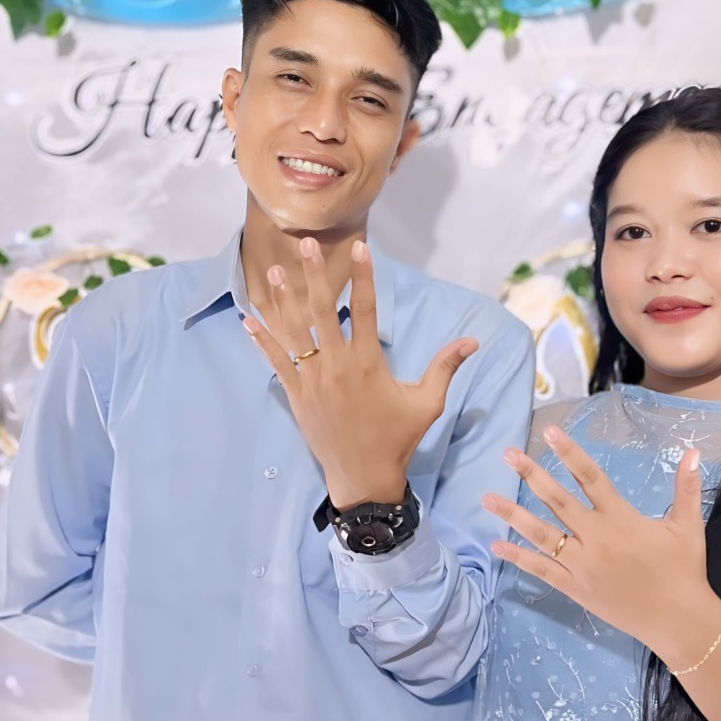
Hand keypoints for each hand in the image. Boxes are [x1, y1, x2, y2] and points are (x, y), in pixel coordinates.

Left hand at [243, 238, 477, 507]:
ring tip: (274, 271)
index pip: (367, 308)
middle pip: (323, 310)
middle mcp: (337, 365)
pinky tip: (248, 320)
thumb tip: (472, 341)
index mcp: (369, 362)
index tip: (359, 248)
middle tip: (304, 244)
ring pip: (294, 331)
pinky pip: (276, 362)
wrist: (363, 477)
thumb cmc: (398, 439)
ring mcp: (313, 380)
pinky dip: (262, 340)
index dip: (364, 276)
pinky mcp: (296, 395)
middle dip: (314, 274)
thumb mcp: (427, 403)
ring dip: (283, 299)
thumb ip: (445, 367)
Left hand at [485, 425, 713, 661]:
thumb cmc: (684, 570)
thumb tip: (693, 450)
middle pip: (558, 501)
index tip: (549, 432)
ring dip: (513, 515)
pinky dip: (518, 559)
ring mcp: (582, 565)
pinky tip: (496, 547)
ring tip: (487, 498)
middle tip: (507, 454)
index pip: (591, 477)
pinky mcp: (576, 588)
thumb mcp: (688, 526)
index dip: (570, 453)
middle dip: (531, 475)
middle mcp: (597, 538)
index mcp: (621, 518)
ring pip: (542, 535)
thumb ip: (686, 487)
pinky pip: (542, 571)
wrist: (678, 620)